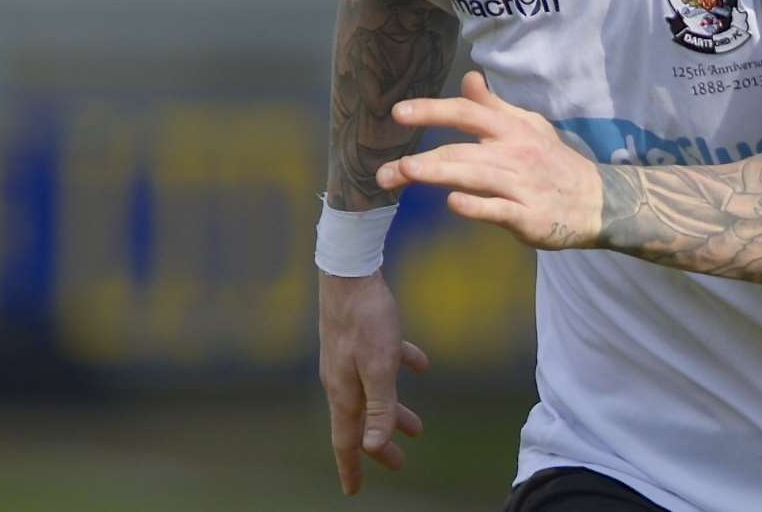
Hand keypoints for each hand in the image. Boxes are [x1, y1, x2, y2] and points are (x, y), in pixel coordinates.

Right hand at [318, 272, 428, 495]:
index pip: (347, 441)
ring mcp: (349, 357)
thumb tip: (373, 446)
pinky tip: (420, 364)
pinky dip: (400, 368)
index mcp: (344, 392)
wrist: (349, 271)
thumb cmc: (366, 319)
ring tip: (417, 426)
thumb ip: (379, 407)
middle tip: (399, 462)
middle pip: (362, 422)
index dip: (352, 468)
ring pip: (373, 394)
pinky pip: (382, 361)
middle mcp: (342, 379)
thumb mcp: (379, 366)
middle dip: (380, 445)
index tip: (354, 492)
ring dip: (394, 412)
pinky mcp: (360, 337)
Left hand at [377, 71, 602, 249]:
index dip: (433, 111)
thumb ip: (495, 106)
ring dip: (439, 174)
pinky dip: (477, 205)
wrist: (597, 201)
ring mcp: (522, 185)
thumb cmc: (554, 163)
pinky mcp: (529, 216)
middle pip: (463, 150)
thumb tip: (469, 78)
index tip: (398, 113)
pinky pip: (499, 209)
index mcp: (512, 129)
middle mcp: (515, 153)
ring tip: (406, 174)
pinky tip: (453, 202)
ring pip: (475, 176)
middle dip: (423, 158)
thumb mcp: (530, 127)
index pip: (467, 113)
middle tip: (386, 170)